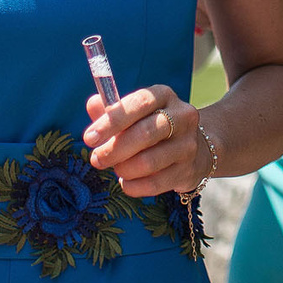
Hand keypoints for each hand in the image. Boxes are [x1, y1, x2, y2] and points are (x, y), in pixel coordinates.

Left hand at [83, 83, 206, 197]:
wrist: (193, 151)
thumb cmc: (152, 127)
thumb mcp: (135, 114)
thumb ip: (112, 110)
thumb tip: (93, 103)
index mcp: (164, 96)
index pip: (139, 103)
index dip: (112, 121)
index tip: (89, 138)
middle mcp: (182, 116)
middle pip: (145, 133)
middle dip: (114, 150)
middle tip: (96, 159)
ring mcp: (188, 144)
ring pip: (148, 162)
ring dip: (124, 169)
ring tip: (117, 168)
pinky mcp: (188, 170)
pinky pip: (154, 184)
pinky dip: (133, 186)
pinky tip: (127, 182)